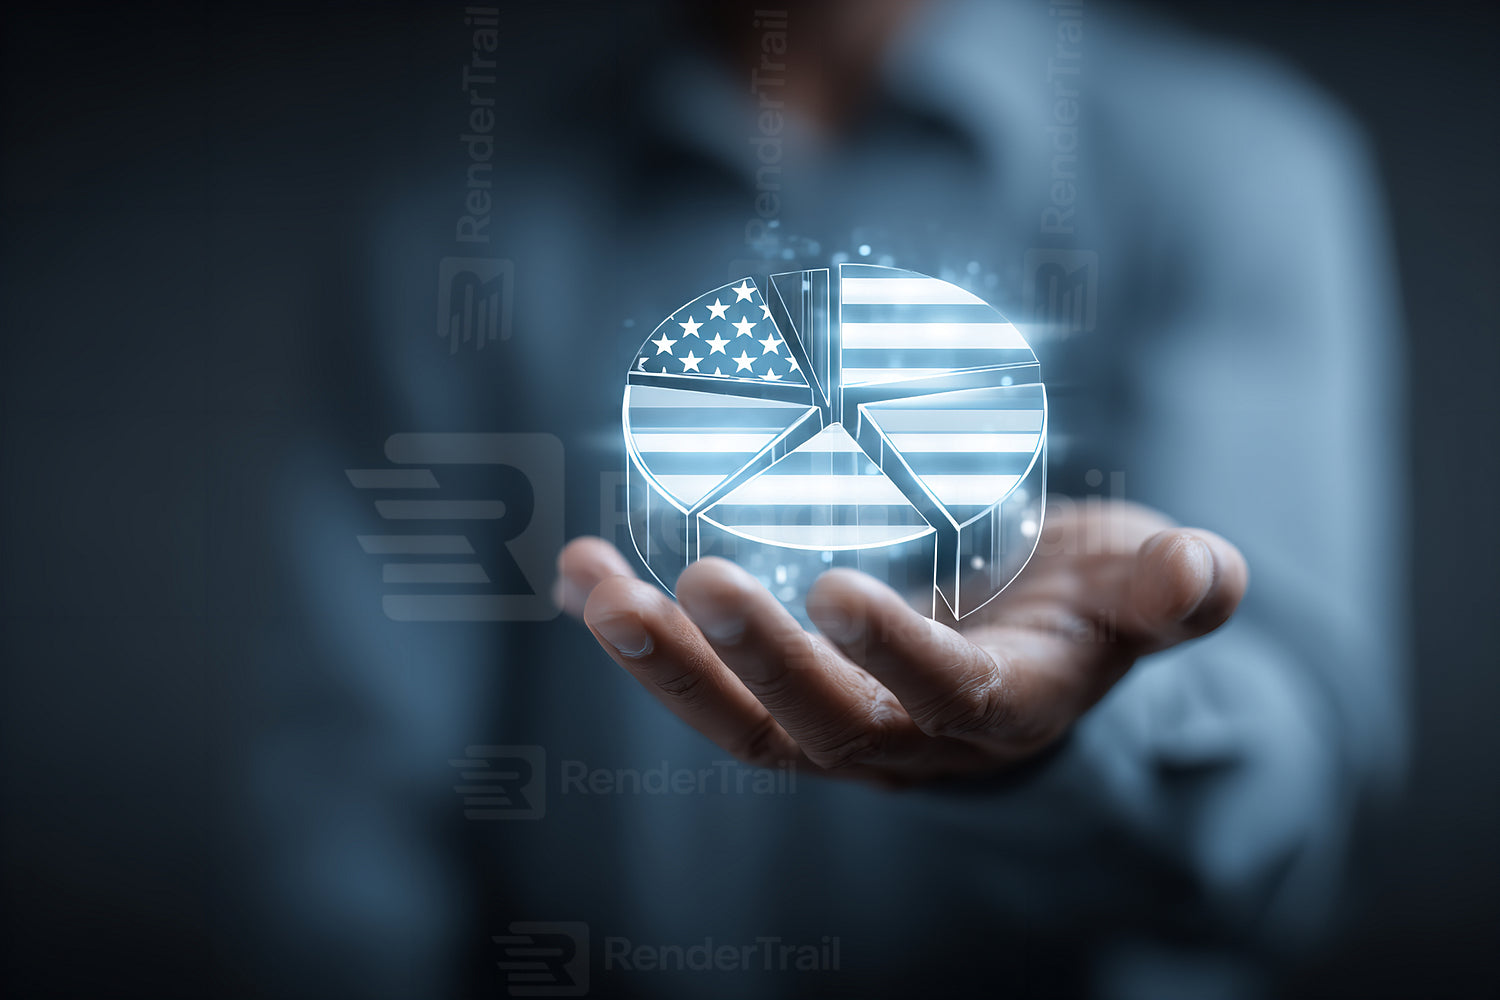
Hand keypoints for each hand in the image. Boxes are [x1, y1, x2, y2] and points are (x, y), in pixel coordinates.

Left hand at [554, 501, 1247, 786]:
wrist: (1020, 652)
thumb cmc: (1076, 606)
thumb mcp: (1132, 585)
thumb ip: (1169, 585)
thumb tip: (1208, 572)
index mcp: (1002, 707)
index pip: (947, 695)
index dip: (896, 654)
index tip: (841, 590)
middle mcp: (911, 736)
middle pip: (825, 723)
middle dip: (761, 660)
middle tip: (704, 580)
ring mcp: (837, 730)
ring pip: (745, 724)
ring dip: (668, 664)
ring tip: (600, 592)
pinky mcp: (784, 705)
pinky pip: (707, 693)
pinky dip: (643, 644)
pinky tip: (584, 581)